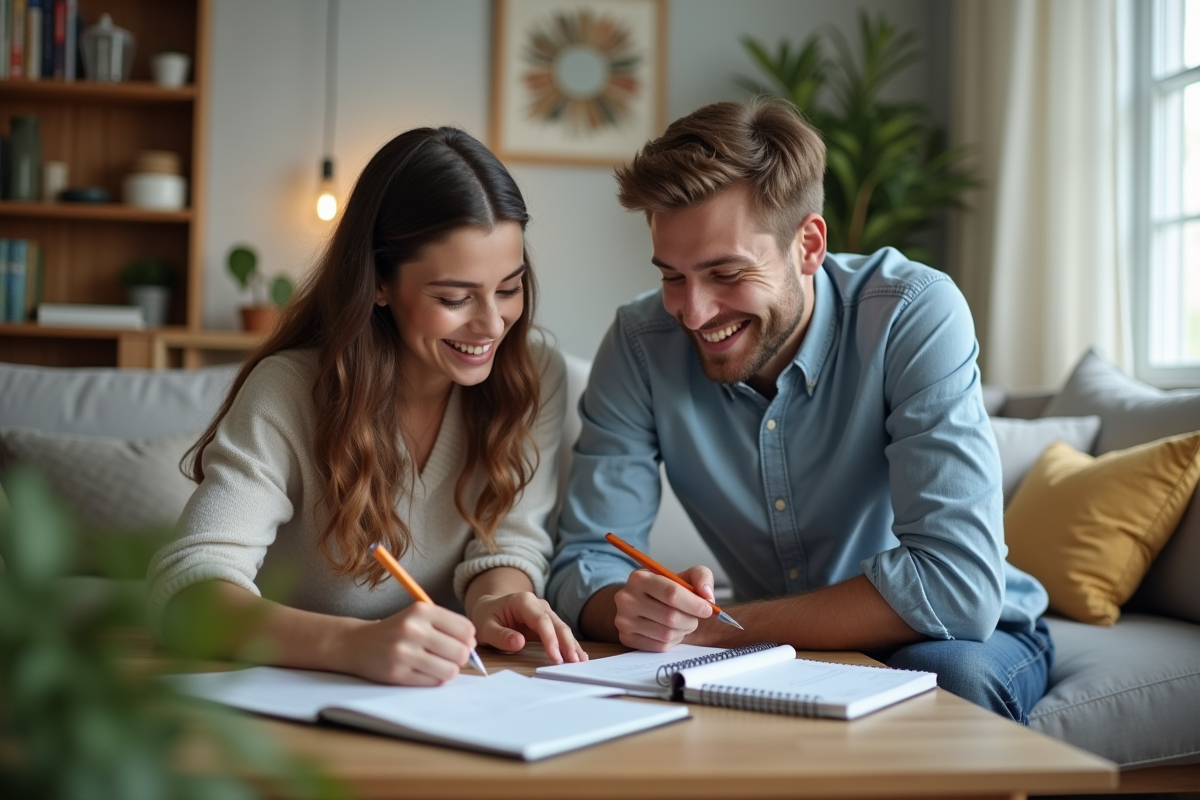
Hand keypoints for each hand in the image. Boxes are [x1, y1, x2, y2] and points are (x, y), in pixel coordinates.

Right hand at [335, 602, 476, 685]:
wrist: (357, 643)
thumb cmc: (397, 630)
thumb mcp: (419, 617)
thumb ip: (447, 627)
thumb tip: (473, 647)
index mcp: (422, 610)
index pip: (466, 629)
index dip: (468, 640)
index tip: (461, 643)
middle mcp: (413, 629)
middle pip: (461, 652)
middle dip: (461, 658)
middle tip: (449, 657)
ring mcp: (404, 652)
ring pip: (450, 670)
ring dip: (448, 671)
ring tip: (437, 665)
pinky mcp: (397, 673)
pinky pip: (433, 682)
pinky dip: (434, 679)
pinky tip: (423, 671)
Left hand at [470, 592, 587, 663]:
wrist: (489, 608)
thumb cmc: (487, 616)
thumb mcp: (485, 627)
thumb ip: (501, 635)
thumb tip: (519, 643)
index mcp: (523, 601)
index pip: (541, 620)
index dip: (550, 639)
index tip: (555, 657)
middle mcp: (539, 604)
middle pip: (557, 624)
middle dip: (566, 643)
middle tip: (573, 662)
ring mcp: (545, 613)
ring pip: (562, 629)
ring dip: (572, 645)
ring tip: (580, 661)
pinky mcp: (548, 623)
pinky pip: (560, 634)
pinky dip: (570, 644)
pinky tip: (579, 655)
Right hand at [613, 566, 715, 650]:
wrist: (641, 602)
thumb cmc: (666, 589)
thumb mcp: (684, 575)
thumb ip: (701, 577)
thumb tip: (707, 596)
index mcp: (640, 578)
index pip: (671, 593)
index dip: (694, 604)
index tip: (707, 609)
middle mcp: (627, 598)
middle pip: (670, 617)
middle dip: (691, 620)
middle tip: (695, 618)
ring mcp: (624, 620)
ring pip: (666, 634)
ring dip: (683, 631)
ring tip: (684, 623)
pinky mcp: (626, 638)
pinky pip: (659, 646)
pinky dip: (672, 641)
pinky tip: (672, 631)